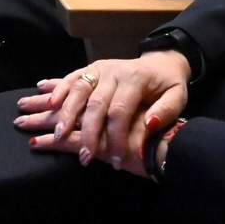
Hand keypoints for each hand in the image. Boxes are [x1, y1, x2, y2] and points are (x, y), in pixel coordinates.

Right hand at [15, 51, 190, 174]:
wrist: (162, 61)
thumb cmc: (168, 85)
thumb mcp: (177, 96)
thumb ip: (165, 111)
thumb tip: (148, 124)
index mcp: (135, 79)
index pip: (120, 111)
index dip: (115, 138)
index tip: (114, 161)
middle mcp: (113, 71)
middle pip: (95, 103)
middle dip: (87, 132)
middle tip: (83, 156)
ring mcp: (100, 68)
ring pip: (78, 89)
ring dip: (64, 113)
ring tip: (55, 134)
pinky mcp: (91, 68)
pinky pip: (71, 78)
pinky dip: (57, 89)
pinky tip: (46, 100)